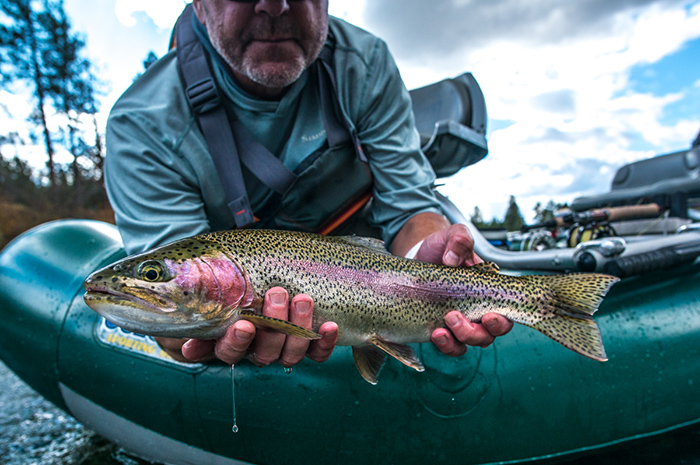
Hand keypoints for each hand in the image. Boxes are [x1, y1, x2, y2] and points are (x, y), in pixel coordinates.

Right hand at [181, 287, 337, 365]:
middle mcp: (254, 347)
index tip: (243, 324)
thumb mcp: (202, 276)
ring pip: (290, 352)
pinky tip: (330, 326)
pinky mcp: (305, 343)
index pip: (227, 351)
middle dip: (272, 324)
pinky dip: (324, 342)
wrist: (249, 275)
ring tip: (302, 299)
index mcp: (227, 339)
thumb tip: (161, 286)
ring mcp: (280, 346)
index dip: (235, 342)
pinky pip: (317, 353)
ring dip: (298, 327)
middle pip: (263, 351)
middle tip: (276, 293)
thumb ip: (189, 284)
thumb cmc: (220, 277)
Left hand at [416, 224, 513, 355]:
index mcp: (487, 290)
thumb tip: (453, 258)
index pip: (506, 314)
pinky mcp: (442, 327)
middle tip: (454, 316)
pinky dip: (445, 345)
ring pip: (469, 343)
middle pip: (488, 334)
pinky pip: (450, 346)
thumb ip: (459, 239)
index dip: (501, 321)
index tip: (488, 316)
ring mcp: (460, 321)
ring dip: (457, 340)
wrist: (418, 255)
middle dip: (474, 332)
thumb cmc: (441, 247)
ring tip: (440, 329)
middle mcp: (477, 309)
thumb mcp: (451, 236)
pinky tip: (434, 334)